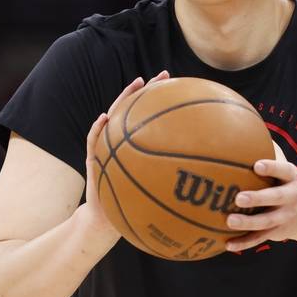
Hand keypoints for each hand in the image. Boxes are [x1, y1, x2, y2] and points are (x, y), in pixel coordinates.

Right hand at [82, 71, 170, 238]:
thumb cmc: (131, 209)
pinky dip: (97, 129)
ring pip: (115, 118)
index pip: (151, 120)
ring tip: (136, 84)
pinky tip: (104, 119)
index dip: (165, 104)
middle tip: (164, 76)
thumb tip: (203, 182)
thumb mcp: (153, 197)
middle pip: (135, 111)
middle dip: (149, 91)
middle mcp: (122, 142)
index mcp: (137, 148)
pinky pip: (93, 141)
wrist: (105, 221)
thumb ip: (169, 186)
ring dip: (124, 99)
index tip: (181, 88)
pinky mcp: (93, 159)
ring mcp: (106, 148)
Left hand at [224, 145, 296, 251]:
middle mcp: (290, 198)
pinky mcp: (276, 232)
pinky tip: (226, 244)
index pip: (283, 171)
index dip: (271, 168)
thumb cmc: (285, 183)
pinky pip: (259, 239)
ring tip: (229, 220)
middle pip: (275, 198)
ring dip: (247, 222)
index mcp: (291, 179)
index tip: (256, 165)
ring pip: (265, 222)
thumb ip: (268, 150)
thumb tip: (244, 123)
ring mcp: (284, 217)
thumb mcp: (284, 168)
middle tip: (239, 196)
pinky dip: (243, 243)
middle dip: (258, 198)